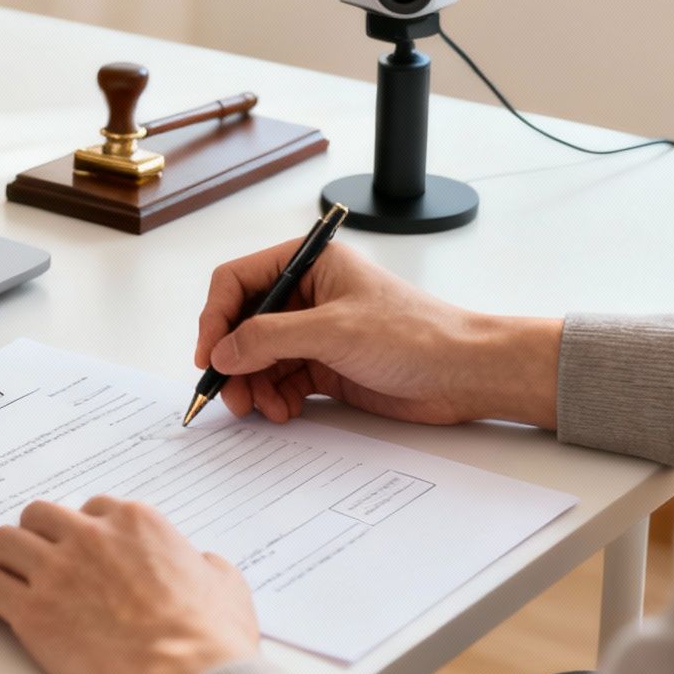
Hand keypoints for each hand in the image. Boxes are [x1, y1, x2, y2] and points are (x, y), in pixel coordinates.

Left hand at [0, 498, 260, 673]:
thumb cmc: (208, 639)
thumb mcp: (225, 585)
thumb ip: (207, 565)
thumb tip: (205, 565)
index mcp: (134, 523)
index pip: (91, 509)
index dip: (81, 530)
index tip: (77, 545)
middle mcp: (90, 537)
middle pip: (40, 516)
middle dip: (36, 534)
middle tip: (33, 553)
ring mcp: (57, 572)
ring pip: (5, 542)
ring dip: (0, 556)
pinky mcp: (32, 612)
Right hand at [196, 240, 561, 429]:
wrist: (464, 374)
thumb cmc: (417, 335)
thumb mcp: (334, 330)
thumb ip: (269, 338)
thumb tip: (222, 351)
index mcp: (309, 263)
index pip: (238, 281)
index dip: (215, 317)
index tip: (208, 355)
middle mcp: (307, 294)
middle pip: (243, 323)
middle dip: (232, 360)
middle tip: (229, 394)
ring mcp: (315, 331)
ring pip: (258, 357)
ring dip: (252, 385)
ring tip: (260, 409)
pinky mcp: (326, 365)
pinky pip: (281, 379)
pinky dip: (274, 397)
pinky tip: (283, 410)